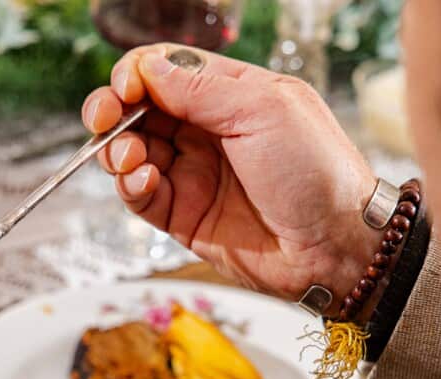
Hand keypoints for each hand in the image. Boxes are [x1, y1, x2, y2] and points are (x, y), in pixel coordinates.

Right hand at [83, 45, 377, 311]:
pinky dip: (131, 184)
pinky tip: (145, 179)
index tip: (128, 86)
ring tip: (130, 157)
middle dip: (113, 109)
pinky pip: (140, 195)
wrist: (336, 247)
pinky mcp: (184, 215)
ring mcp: (194, 174)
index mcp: (232, 95)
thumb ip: (201, 89)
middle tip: (104, 117)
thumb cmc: (319, 173)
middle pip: (140, 109)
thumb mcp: (265, 110)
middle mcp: (208, 132)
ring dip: (118, 149)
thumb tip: (149, 68)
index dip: (138, 73)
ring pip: (132, 151)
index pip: (168, 69)